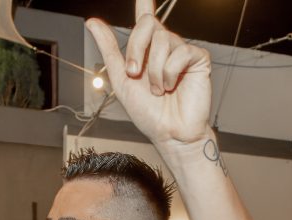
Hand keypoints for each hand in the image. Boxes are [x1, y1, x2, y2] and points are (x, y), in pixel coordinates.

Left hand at [85, 0, 212, 148]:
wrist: (169, 134)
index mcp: (147, 50)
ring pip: (164, 40)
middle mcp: (166, 46)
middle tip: (134, 74)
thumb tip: (92, 21)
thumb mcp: (121, 79)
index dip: (144, 1)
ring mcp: (183, 51)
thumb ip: (109, 49)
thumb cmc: (148, 113)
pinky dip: (170, 73)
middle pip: (148, 23)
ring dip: (154, 70)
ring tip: (158, 90)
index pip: (145, 17)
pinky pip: (181, 52)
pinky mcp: (198, 59)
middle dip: (136, 48)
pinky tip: (172, 87)